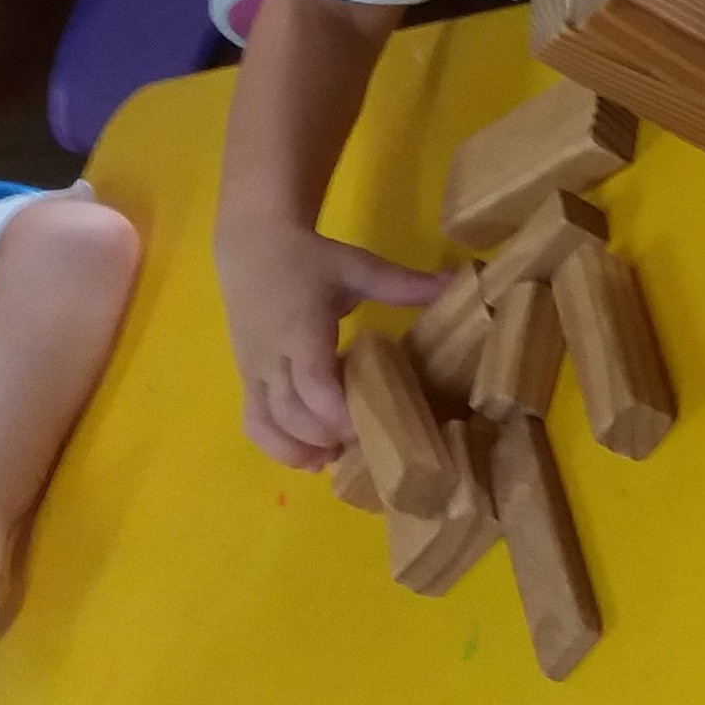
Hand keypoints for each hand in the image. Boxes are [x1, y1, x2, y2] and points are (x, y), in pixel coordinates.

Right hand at [212, 217, 443, 470]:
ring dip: (300, 450)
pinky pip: (254, 423)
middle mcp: (272, 355)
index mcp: (300, 327)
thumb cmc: (310, 260)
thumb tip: (459, 283)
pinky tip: (310, 456)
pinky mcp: (245, 379)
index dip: (337, 413)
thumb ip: (406, 284)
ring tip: (337, 456)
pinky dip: (278, 447)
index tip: (369, 427)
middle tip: (367, 443)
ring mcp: (253, 370)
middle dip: (327, 437)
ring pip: (266, 425)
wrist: (252, 247)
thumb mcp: (358, 267)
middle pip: (291, 413)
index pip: (312, 382)